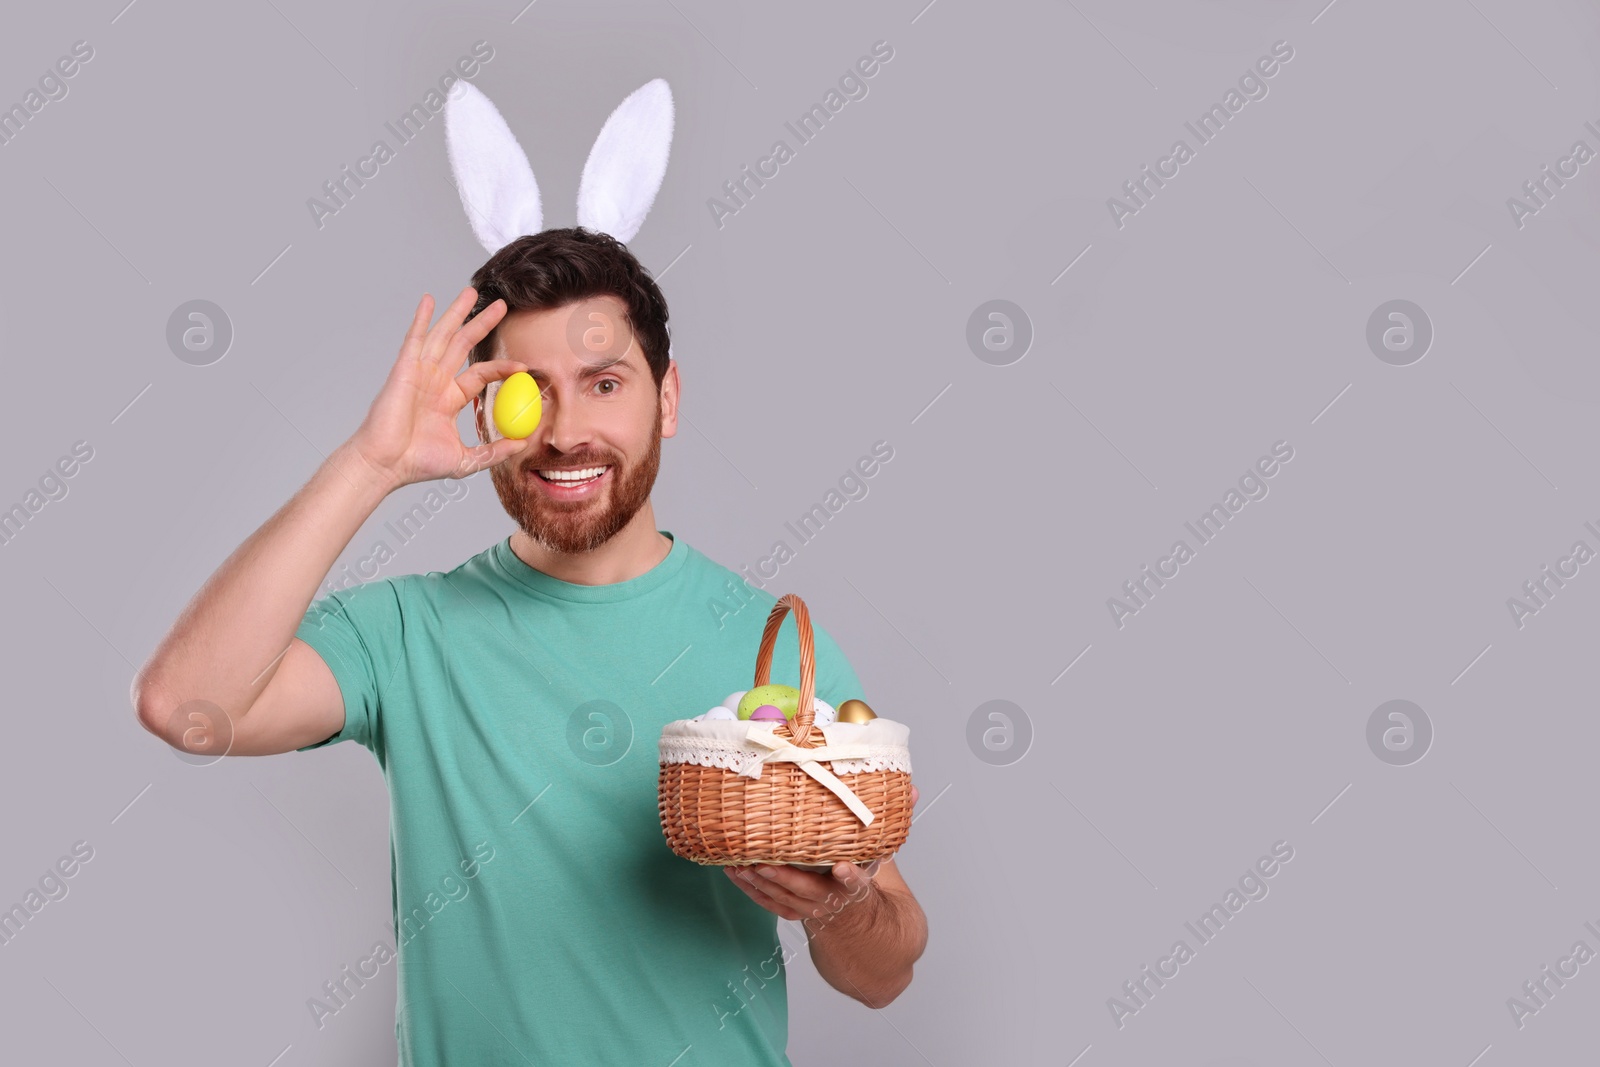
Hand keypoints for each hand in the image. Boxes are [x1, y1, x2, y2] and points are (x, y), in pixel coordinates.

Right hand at [345, 287, 531, 489]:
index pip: (479, 374)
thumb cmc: (416, 463)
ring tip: (472, 292)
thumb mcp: (466, 460)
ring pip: (442, 335)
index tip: (524, 366)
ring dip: (456, 312)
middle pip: (462, 344)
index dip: (501, 368)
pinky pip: (415, 339)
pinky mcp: (404, 371)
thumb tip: (522, 443)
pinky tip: (429, 300)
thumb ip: (494, 450)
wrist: (387, 465)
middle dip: (481, 323)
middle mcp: (434, 382)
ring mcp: (419, 373)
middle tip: (501, 306)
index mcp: (447, 399)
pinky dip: (421, 318)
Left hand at [724, 784, 917, 923]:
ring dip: (759, 883)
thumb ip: (894, 825)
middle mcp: (834, 902)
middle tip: (762, 861)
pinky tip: (733, 873)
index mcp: (859, 888)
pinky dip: (750, 890)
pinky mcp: (794, 912)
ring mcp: (811, 910)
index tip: (844, 868)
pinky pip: (769, 904)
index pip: (858, 882)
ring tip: (738, 864)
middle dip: (784, 877)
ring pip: (783, 899)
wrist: (865, 931)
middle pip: (807, 891)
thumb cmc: (869, 886)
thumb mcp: (888, 858)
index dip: (851, 877)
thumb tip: (912, 790)